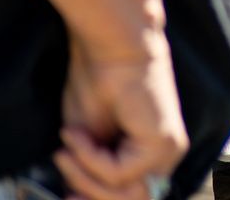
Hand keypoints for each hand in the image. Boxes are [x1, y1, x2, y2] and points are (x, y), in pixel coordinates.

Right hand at [55, 33, 187, 199]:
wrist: (110, 44)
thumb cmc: (95, 81)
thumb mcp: (85, 140)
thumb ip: (88, 172)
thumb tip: (74, 198)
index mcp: (151, 154)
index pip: (126, 196)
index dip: (93, 199)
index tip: (65, 199)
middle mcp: (165, 156)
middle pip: (127, 199)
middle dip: (87, 193)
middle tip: (61, 175)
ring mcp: (168, 150)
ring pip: (124, 194)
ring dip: (85, 176)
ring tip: (66, 147)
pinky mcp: (162, 143)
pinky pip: (119, 174)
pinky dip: (89, 158)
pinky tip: (77, 133)